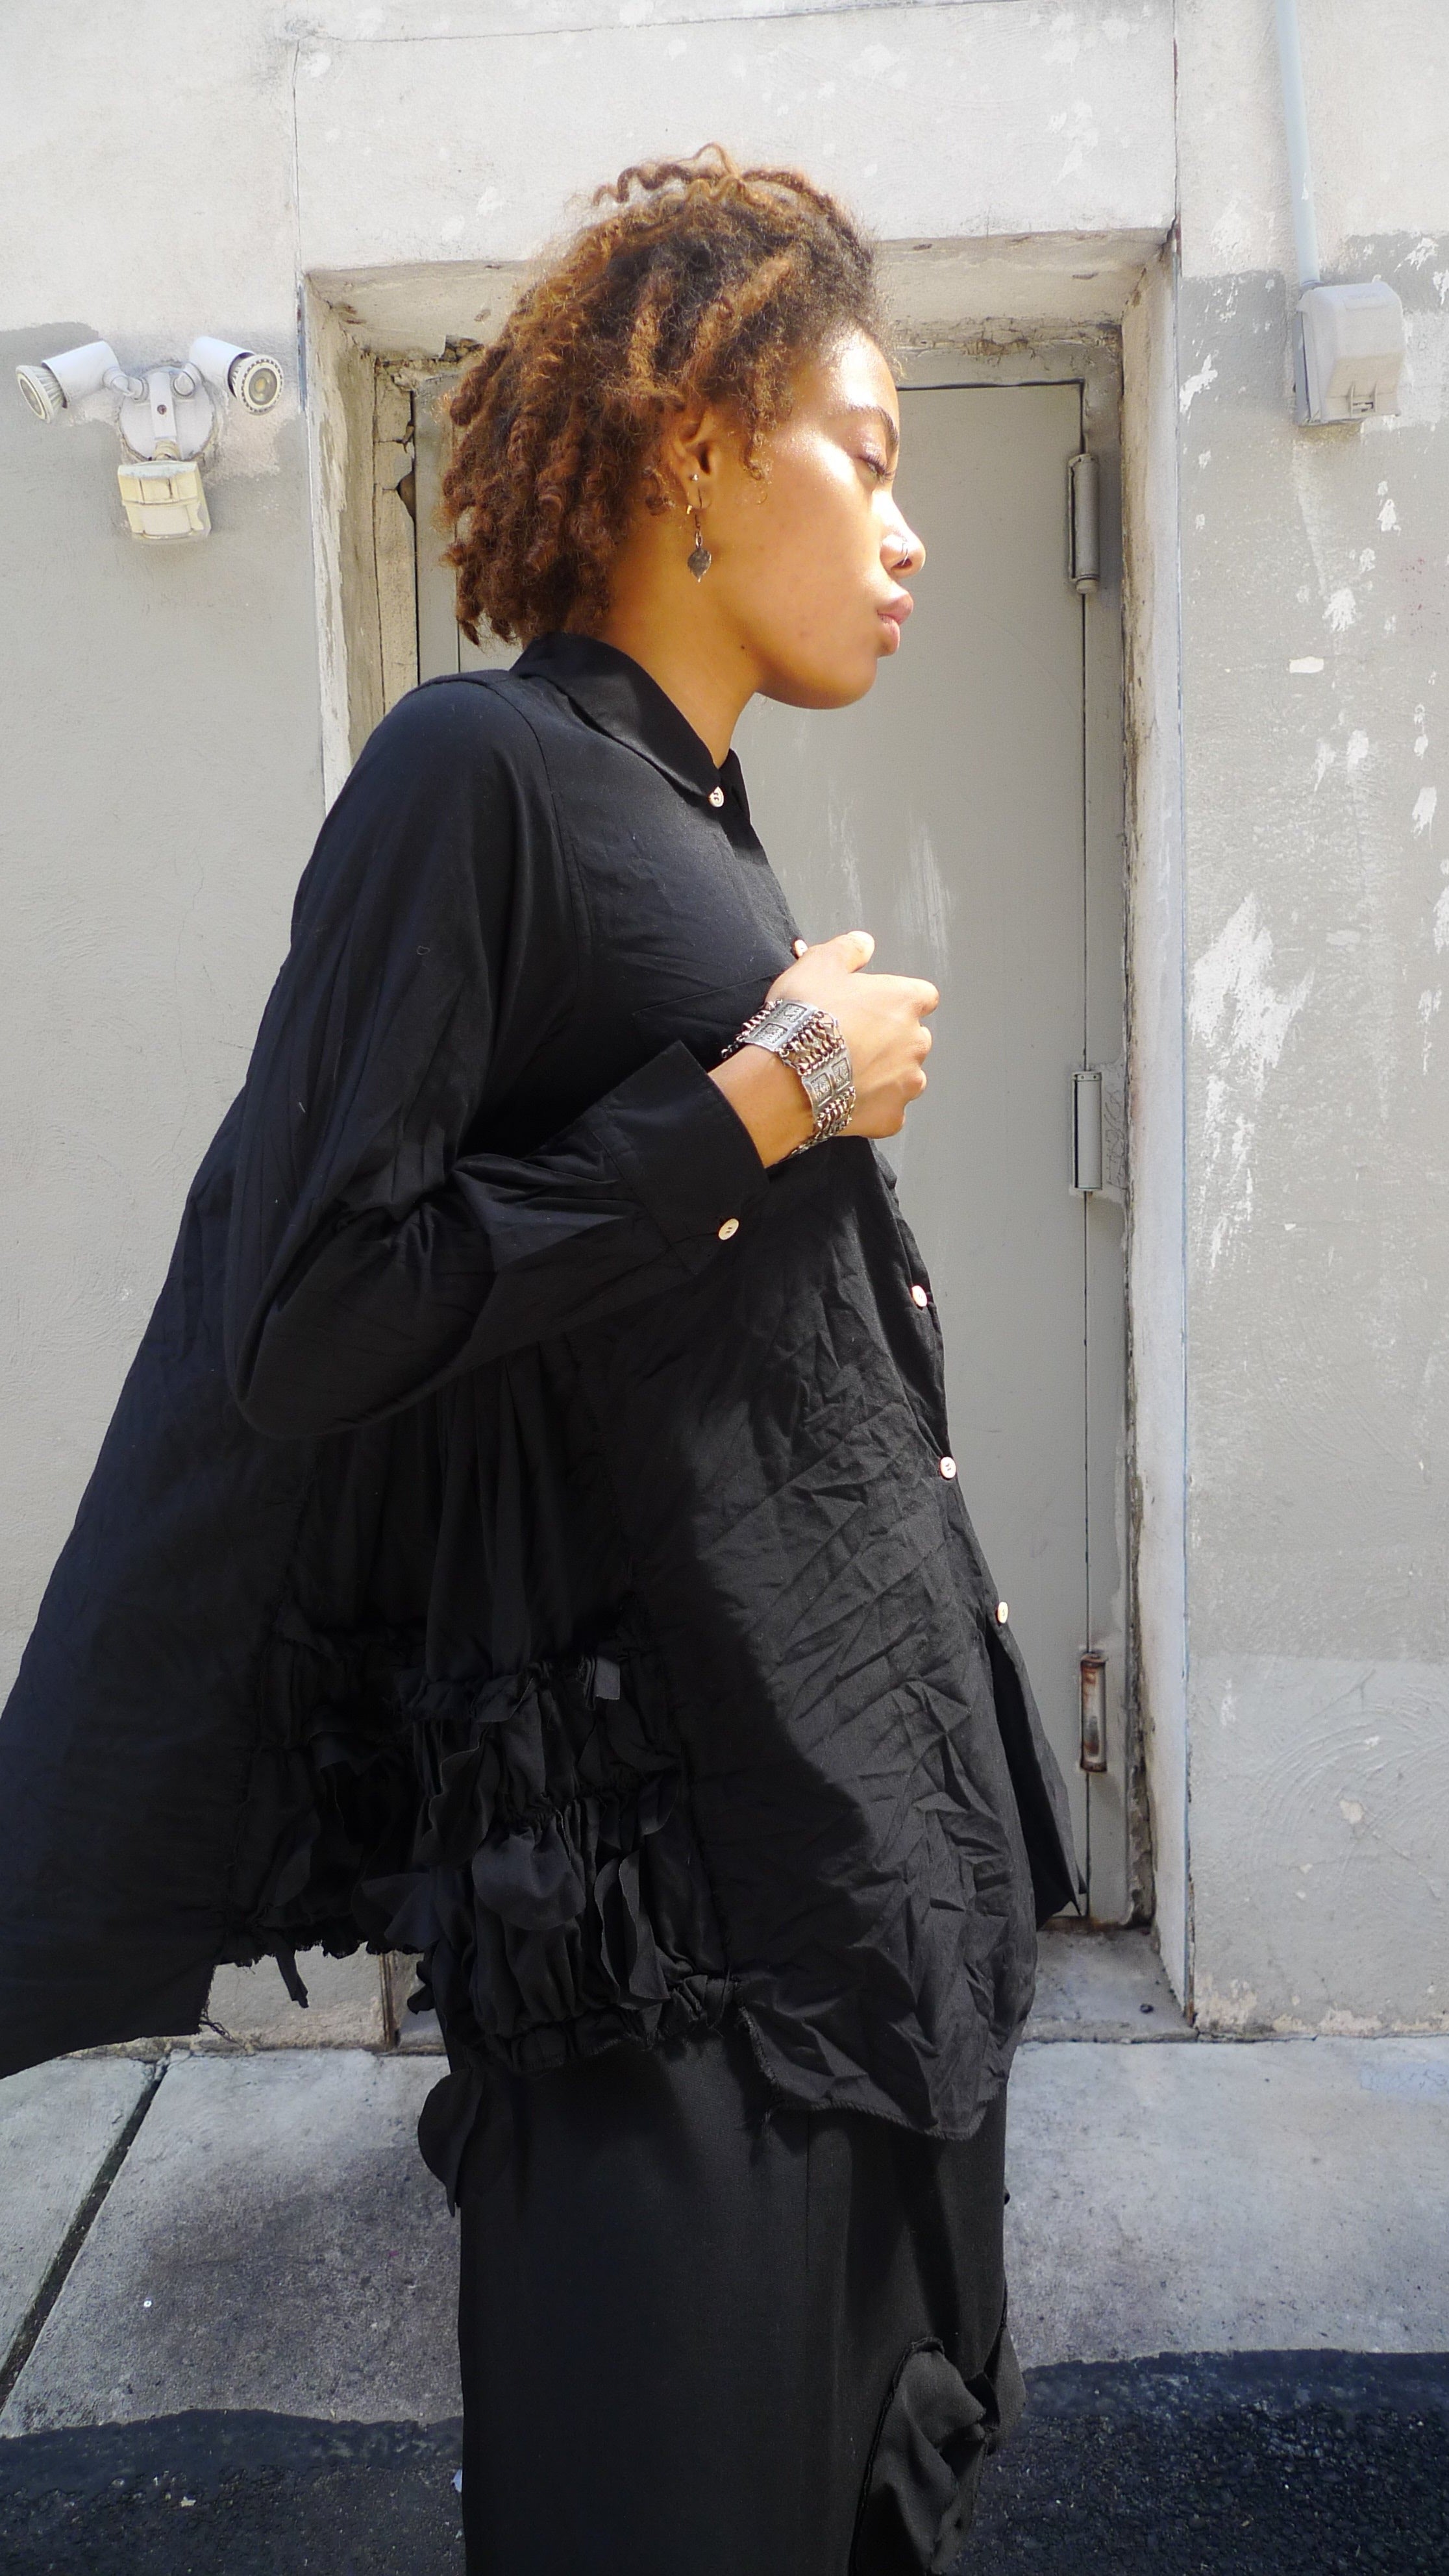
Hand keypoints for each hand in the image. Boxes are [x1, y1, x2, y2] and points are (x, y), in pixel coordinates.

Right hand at [709, 930, 936, 1166]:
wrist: (788, 1074)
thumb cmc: (806, 1016)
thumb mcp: (819, 963)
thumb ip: (848, 949)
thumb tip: (864, 943)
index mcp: (905, 1001)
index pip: (922, 996)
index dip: (896, 1001)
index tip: (873, 1007)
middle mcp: (916, 1042)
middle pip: (913, 1038)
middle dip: (890, 1040)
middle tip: (852, 1041)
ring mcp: (906, 1083)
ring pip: (904, 1076)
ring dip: (884, 1074)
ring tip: (847, 1073)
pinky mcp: (891, 1117)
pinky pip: (888, 1111)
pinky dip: (872, 1107)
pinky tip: (846, 1100)